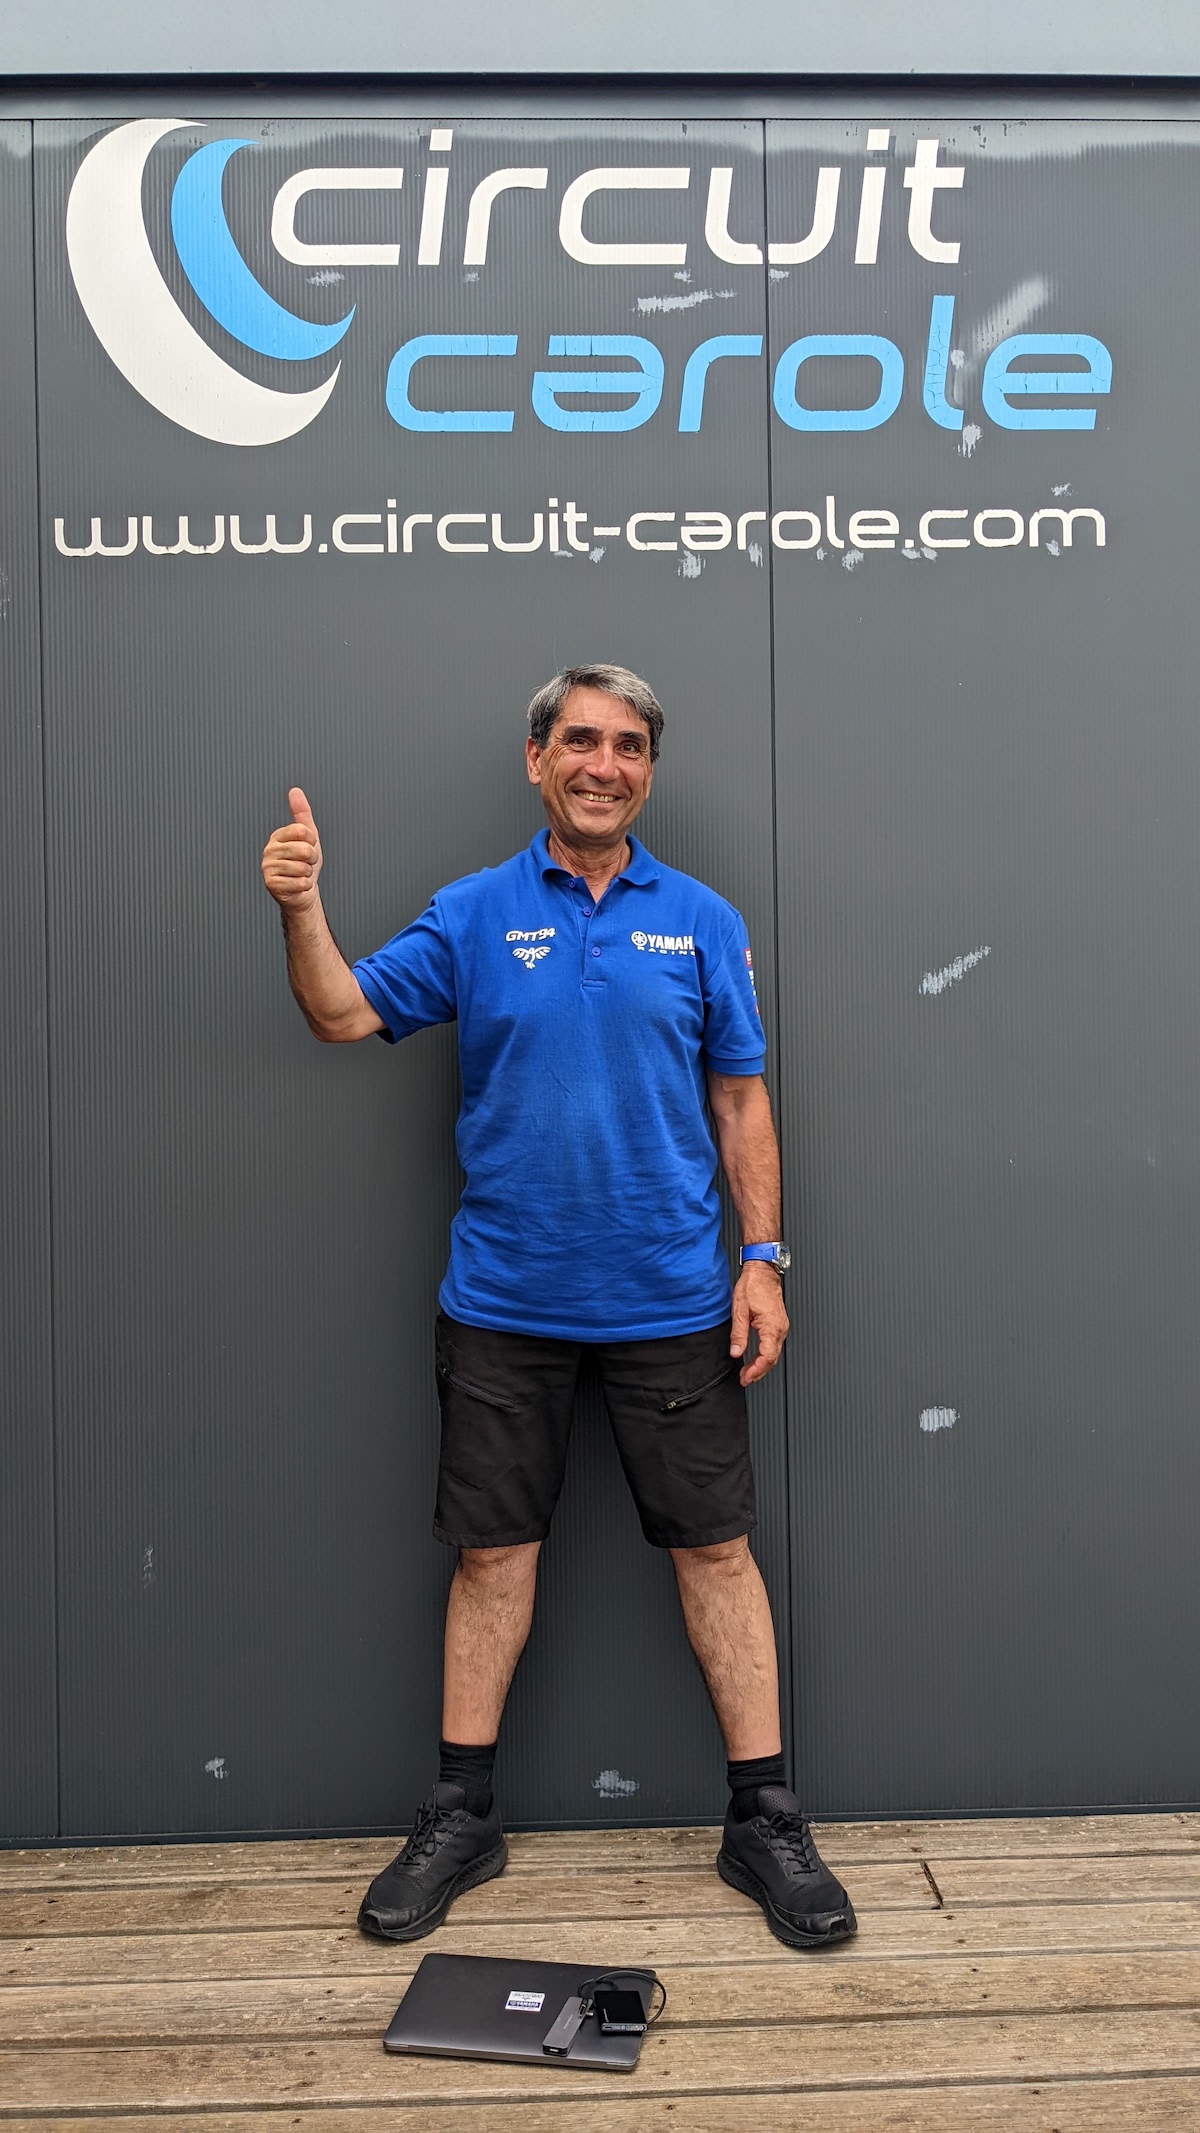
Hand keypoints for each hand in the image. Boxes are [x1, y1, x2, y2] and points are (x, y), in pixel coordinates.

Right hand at [261, 787, 322, 912]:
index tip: (308, 847)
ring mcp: (267, 867)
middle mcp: (269, 850)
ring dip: (308, 874)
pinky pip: (300, 883)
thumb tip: (295, 791)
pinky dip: (305, 886)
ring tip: (300, 874)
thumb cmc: (304, 864)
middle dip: (312, 859)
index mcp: (277, 836)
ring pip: (303, 868)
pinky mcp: (271, 884)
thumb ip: (302, 813)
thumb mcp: (308, 836)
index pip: (302, 830)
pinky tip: (297, 885)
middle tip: (305, 864)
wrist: (302, 892)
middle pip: (304, 850)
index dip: (313, 842)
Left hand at [729, 1262, 788, 1385]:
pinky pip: (774, 1345)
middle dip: (758, 1372)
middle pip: (772, 1359)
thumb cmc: (753, 1285)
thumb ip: (738, 1334)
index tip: (746, 1376)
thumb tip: (736, 1352)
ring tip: (748, 1372)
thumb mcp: (740, 1310)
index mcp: (771, 1326)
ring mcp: (781, 1326)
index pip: (768, 1357)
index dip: (757, 1370)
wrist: (762, 1272)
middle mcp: (780, 1328)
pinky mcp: (779, 1324)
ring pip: (774, 1353)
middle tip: (745, 1378)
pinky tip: (756, 1359)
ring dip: (761, 1365)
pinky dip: (765, 1356)